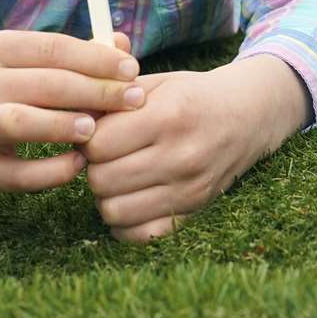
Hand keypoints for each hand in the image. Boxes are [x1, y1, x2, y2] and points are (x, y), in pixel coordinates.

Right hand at [0, 29, 142, 193]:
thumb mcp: (20, 64)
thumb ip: (71, 55)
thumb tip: (122, 44)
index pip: (50, 47)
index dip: (95, 58)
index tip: (131, 69)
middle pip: (43, 83)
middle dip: (95, 91)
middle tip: (133, 99)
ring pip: (20, 122)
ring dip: (64, 125)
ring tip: (95, 129)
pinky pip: (17, 173)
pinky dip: (52, 170)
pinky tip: (78, 164)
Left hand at [82, 54, 309, 242]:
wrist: (247, 115)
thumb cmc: (191, 96)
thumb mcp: (156, 83)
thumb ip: (112, 95)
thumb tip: (69, 113)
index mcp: (169, 115)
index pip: (97, 144)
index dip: (87, 138)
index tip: (97, 131)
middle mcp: (181, 155)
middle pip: (101, 179)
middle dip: (95, 167)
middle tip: (106, 155)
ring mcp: (189, 188)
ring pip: (113, 211)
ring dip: (107, 195)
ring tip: (118, 175)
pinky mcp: (194, 211)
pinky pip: (139, 235)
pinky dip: (126, 222)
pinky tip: (132, 198)